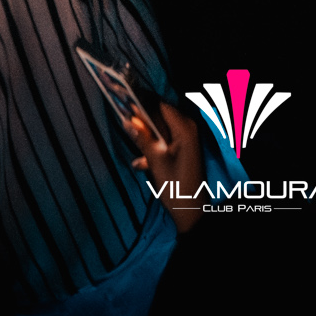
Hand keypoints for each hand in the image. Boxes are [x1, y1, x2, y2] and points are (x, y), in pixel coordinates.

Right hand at [118, 97, 203, 235]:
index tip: (125, 102)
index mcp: (184, 128)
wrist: (191, 212)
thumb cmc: (175, 186)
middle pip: (161, 116)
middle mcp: (188, 128)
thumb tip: (127, 120)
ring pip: (161, 130)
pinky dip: (154, 147)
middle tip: (125, 125)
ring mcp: (187, 139)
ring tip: (135, 152)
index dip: (143, 102)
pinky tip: (141, 163)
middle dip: (143, 122)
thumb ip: (142, 137)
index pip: (160, 105)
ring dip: (147, 138)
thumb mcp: (155, 161)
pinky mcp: (184, 149)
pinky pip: (166, 140)